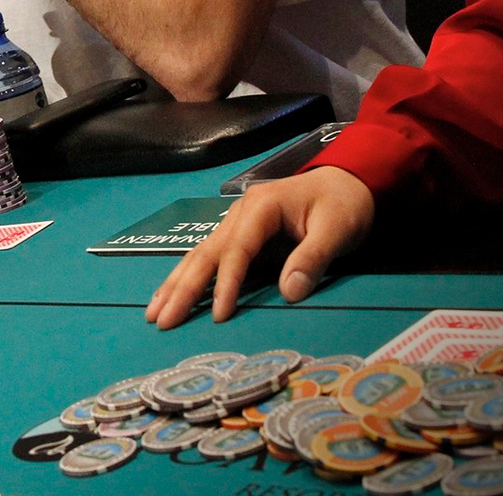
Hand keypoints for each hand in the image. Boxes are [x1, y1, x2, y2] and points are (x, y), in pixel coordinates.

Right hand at [145, 166, 374, 329]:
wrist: (348, 182)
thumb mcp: (338, 229)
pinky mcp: (240, 235)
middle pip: (206, 253)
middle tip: (161, 320)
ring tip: (154, 312)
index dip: (226, 283)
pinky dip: (188, 277)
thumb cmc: (344, 204)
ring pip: (200, 255)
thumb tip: (289, 293)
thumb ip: (313, 258)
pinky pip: (209, 257)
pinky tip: (171, 294)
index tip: (219, 314)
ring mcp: (236, 222)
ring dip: (176, 284)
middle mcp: (240, 212)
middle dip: (183, 288)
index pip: (237, 249)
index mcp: (262, 206)